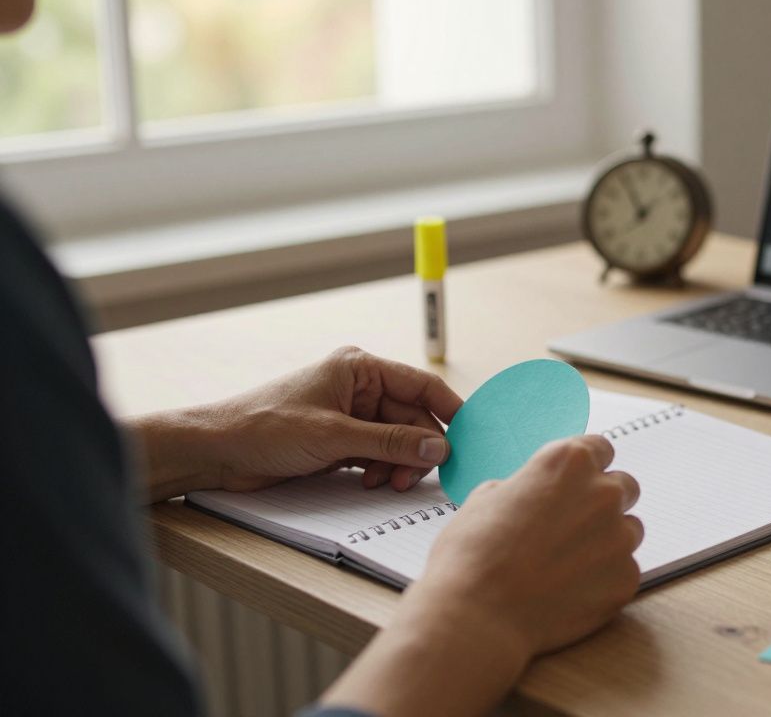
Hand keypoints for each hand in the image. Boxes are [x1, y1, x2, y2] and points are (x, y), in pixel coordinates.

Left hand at [132, 346, 462, 500]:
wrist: (216, 451)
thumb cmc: (264, 427)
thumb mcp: (335, 436)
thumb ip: (391, 442)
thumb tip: (440, 448)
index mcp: (360, 368)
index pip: (421, 386)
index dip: (449, 410)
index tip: (471, 436)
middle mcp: (359, 387)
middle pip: (412, 418)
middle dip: (417, 449)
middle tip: (416, 477)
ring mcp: (350, 415)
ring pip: (397, 440)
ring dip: (397, 464)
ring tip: (385, 484)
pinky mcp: (339, 440)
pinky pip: (377, 454)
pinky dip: (379, 469)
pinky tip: (370, 482)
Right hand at [417, 434, 642, 653]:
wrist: (478, 614)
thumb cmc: (472, 553)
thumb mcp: (486, 498)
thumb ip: (526, 487)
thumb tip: (535, 494)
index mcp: (569, 462)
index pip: (601, 449)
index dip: (587, 466)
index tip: (578, 482)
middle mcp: (603, 493)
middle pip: (623, 486)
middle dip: (602, 502)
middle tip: (571, 526)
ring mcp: (620, 537)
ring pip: (628, 530)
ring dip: (606, 540)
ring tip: (567, 563)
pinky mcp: (626, 578)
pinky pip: (624, 570)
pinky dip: (603, 578)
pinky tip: (569, 590)